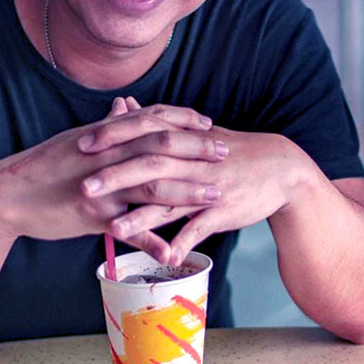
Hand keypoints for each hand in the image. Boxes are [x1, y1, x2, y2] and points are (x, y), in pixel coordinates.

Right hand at [0, 99, 220, 244]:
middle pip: (161, 147)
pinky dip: (152, 241)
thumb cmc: (43, 167)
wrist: (7, 194)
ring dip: (188, 191)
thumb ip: (108, 127)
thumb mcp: (76, 140)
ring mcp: (102, 186)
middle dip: (197, 150)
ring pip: (153, 186)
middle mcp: (107, 156)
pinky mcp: (93, 215)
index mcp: (105, 136)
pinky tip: (174, 252)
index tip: (209, 125)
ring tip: (216, 196)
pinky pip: (129, 228)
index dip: (183, 121)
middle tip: (227, 154)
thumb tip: (126, 107)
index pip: (152, 120)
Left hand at [98, 127, 314, 264]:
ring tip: (113, 229)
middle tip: (83, 187)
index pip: (144, 133)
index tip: (81, 144)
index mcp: (185, 140)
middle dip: (116, 177)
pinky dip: (182, 243)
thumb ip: (156, 122)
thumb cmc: (232, 151)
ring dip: (142, 217)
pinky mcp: (224, 211)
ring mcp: (209, 187)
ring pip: (172, 201)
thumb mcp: (196, 133)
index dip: (113, 138)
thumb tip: (124, 105)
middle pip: (151, 165)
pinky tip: (163, 258)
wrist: (281, 169)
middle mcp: (194, 161)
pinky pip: (200, 228)